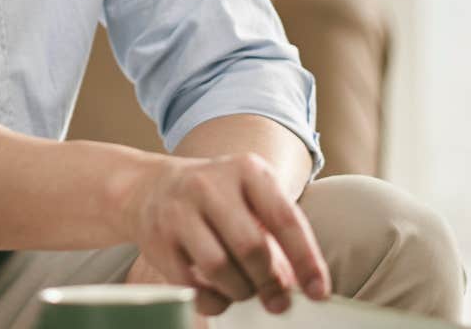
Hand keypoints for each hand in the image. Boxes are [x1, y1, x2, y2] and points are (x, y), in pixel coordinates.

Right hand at [119, 153, 330, 316]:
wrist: (151, 187)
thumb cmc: (217, 198)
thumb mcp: (250, 198)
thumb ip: (276, 234)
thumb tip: (298, 285)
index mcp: (246, 170)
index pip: (284, 218)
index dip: (306, 260)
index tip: (319, 292)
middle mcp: (209, 185)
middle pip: (251, 247)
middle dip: (271, 282)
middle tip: (279, 302)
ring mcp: (179, 211)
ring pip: (220, 268)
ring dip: (241, 290)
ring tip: (246, 291)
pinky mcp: (158, 240)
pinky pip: (192, 284)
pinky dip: (213, 299)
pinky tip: (220, 294)